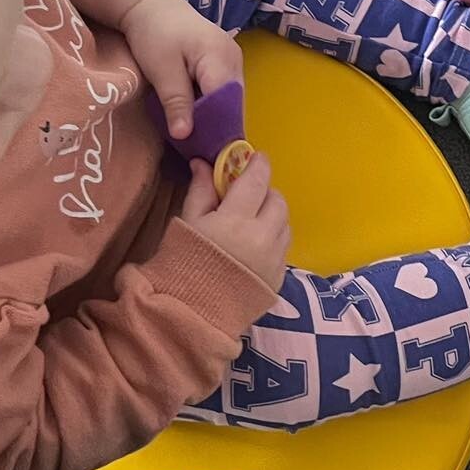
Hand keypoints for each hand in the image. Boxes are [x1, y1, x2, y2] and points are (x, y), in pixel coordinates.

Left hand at [123, 0, 243, 139]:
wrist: (152, 5)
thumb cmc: (153, 32)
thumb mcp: (160, 69)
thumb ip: (176, 101)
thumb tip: (186, 136)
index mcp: (220, 59)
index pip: (226, 106)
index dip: (217, 131)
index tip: (205, 155)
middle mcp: (235, 61)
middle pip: (233, 106)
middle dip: (218, 130)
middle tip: (200, 153)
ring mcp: (234, 62)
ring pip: (231, 103)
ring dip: (216, 121)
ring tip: (199, 140)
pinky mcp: (227, 65)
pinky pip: (226, 94)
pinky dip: (214, 109)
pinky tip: (200, 119)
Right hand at [181, 152, 289, 291]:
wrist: (192, 313)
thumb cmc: (184, 263)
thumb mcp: (188, 223)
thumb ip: (201, 191)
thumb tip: (205, 164)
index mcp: (237, 220)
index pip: (257, 181)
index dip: (258, 165)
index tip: (256, 157)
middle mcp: (263, 238)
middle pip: (277, 201)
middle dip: (266, 192)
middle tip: (249, 193)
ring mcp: (275, 259)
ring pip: (285, 224)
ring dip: (273, 215)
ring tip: (253, 219)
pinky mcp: (280, 277)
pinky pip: (284, 247)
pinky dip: (274, 238)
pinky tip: (255, 244)